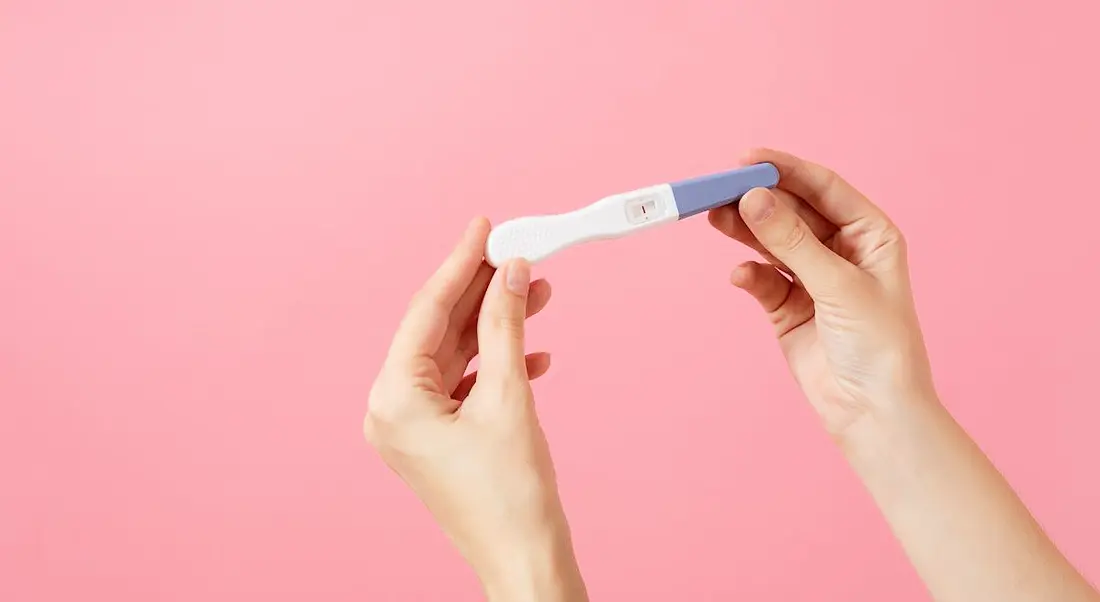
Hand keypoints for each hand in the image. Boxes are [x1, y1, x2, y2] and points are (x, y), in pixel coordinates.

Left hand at [364, 218, 586, 600]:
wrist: (525, 560)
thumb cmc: (511, 496)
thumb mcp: (510, 395)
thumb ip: (505, 326)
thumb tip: (511, 272)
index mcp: (394, 399)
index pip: (427, 311)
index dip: (460, 264)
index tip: (484, 226)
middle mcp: (392, 410)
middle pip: (439, 330)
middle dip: (484, 293)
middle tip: (520, 254)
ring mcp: (413, 426)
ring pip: (455, 354)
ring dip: (496, 326)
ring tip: (537, 295)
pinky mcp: (437, 438)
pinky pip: (463, 384)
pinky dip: (497, 364)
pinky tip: (534, 352)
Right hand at [708, 148, 935, 439]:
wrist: (873, 412)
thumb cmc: (879, 346)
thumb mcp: (837, 285)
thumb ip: (791, 241)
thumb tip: (752, 198)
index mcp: (870, 234)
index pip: (823, 188)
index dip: (785, 170)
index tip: (747, 159)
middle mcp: (842, 251)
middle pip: (791, 212)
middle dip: (758, 200)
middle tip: (720, 190)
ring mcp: (813, 280)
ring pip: (771, 242)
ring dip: (745, 231)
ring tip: (715, 218)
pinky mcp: (789, 308)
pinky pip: (763, 280)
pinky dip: (750, 275)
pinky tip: (741, 276)